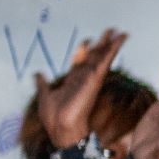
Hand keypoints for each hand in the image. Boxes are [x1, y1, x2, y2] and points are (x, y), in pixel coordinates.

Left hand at [35, 30, 126, 150]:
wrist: (60, 127)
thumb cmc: (53, 117)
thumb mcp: (45, 95)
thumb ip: (43, 83)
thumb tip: (37, 74)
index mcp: (74, 81)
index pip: (82, 63)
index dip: (85, 51)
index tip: (88, 40)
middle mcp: (84, 78)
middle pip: (95, 57)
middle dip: (102, 44)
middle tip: (110, 31)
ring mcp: (91, 78)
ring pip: (103, 57)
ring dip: (112, 44)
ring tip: (121, 32)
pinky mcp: (95, 78)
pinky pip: (105, 61)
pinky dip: (113, 49)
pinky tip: (119, 40)